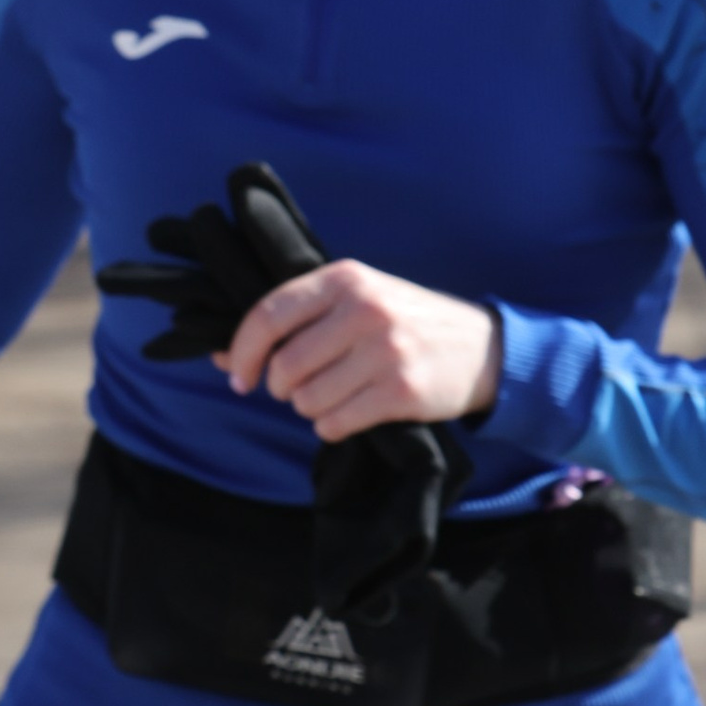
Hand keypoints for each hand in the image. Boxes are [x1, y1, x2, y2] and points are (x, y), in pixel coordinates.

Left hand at [220, 259, 501, 444]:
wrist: (484, 348)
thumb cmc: (406, 322)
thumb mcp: (356, 302)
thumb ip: (294, 321)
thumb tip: (221, 357)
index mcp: (345, 278)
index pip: (268, 315)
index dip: (241, 352)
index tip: (237, 377)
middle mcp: (364, 310)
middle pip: (284, 366)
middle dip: (282, 389)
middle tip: (300, 389)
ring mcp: (385, 351)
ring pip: (308, 400)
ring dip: (311, 409)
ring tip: (336, 396)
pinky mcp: (401, 391)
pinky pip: (336, 424)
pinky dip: (333, 427)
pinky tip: (351, 414)